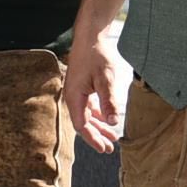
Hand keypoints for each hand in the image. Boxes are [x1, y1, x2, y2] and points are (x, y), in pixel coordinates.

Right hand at [67, 26, 128, 152]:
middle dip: (96, 137)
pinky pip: (89, 107)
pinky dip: (98, 115)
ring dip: (99, 127)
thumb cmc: (97, 56)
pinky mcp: (82, 88)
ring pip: (87, 116)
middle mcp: (72, 97)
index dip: (92, 139)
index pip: (82, 126)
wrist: (90, 37)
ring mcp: (76, 93)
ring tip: (112, 139)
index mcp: (74, 97)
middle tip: (109, 149)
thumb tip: (113, 122)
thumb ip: (109, 101)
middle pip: (84, 124)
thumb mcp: (106, 79)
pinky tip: (107, 121)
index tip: (104, 148)